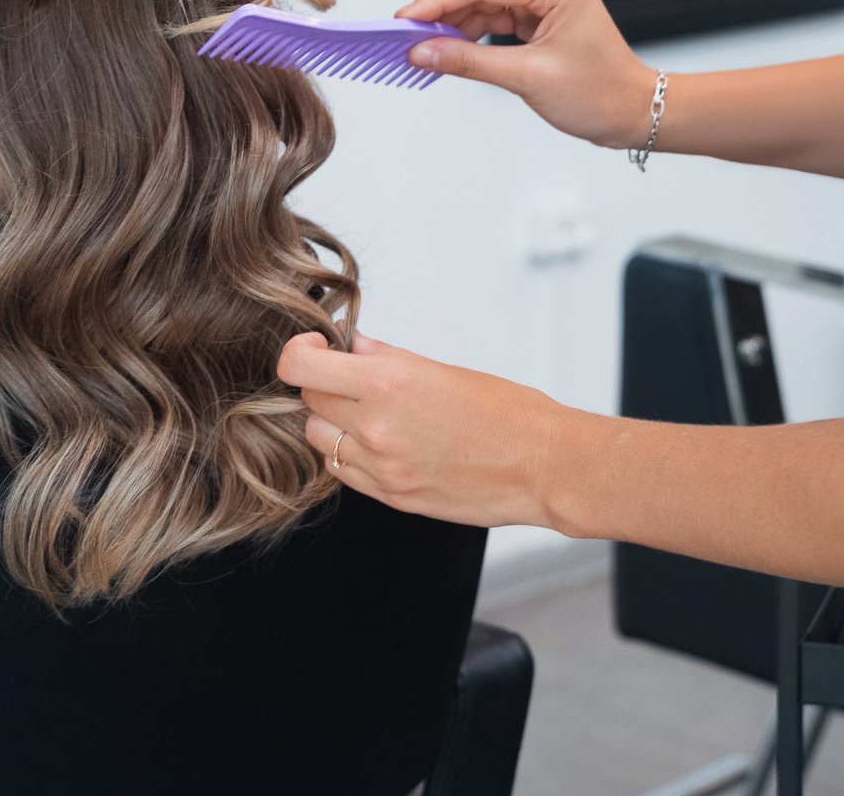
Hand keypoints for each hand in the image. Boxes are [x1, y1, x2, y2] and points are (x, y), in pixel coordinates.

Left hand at [278, 332, 584, 529]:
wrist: (544, 467)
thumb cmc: (509, 413)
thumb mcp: (442, 369)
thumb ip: (386, 359)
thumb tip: (351, 346)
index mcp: (388, 384)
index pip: (300, 366)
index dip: (300, 351)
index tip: (317, 347)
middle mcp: (376, 427)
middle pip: (308, 400)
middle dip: (323, 384)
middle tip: (350, 378)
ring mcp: (381, 468)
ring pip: (320, 439)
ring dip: (332, 422)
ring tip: (368, 413)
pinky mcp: (392, 497)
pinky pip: (344, 472)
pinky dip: (350, 454)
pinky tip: (380, 442)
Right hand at [397, 0, 657, 146]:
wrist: (632, 111)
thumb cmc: (599, 95)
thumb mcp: (528, 79)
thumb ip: (469, 61)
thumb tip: (422, 51)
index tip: (406, 19)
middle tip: (411, 29)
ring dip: (452, 11)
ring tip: (427, 42)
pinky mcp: (537, 9)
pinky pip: (491, 5)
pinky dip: (468, 22)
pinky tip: (450, 44)